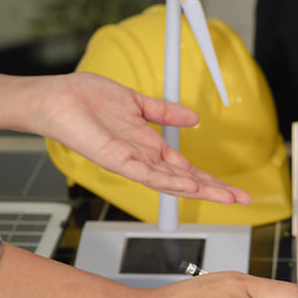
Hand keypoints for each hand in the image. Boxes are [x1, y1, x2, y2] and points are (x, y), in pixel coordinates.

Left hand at [29, 72, 252, 203]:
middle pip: (186, 180)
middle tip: (242, 199)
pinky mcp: (115, 159)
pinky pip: (146, 174)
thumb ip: (164, 112)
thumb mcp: (136, 102)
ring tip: (225, 196)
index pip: (187, 168)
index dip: (212, 179)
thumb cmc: (86, 98)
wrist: (55, 98)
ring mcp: (130, 162)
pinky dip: (168, 181)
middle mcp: (142, 159)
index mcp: (148, 147)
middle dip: (215, 190)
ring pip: (171, 182)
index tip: (235, 189)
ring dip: (200, 190)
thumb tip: (193, 117)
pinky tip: (188, 185)